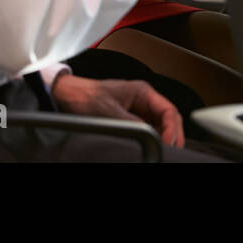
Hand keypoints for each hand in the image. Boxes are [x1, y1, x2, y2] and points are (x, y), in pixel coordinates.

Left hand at [50, 74, 183, 147]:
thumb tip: (149, 135)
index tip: (168, 143)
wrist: (70, 95)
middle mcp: (144, 99)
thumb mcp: (109, 112)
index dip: (172, 128)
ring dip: (165, 137)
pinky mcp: (132, 117)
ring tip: (164, 150)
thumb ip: (131, 122)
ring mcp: (139, 109)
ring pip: (161, 124)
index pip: (168, 110)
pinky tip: (152, 146)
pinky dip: (154, 138)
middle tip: (171, 151)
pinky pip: (150, 129)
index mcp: (143, 92)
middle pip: (169, 118)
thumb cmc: (86, 96)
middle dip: (173, 134)